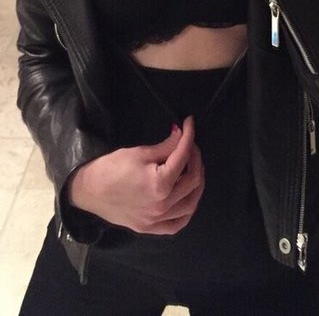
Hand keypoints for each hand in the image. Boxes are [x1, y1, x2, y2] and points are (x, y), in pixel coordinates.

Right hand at [67, 117, 204, 234]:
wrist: (88, 191)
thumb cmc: (111, 168)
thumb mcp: (139, 152)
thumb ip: (166, 146)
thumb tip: (181, 134)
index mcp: (160, 184)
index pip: (184, 156)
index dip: (189, 136)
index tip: (189, 123)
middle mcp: (163, 205)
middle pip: (193, 181)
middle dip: (195, 158)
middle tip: (189, 145)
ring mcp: (157, 220)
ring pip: (190, 204)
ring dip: (197, 184)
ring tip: (193, 168)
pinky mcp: (150, 228)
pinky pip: (177, 224)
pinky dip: (187, 211)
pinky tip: (187, 199)